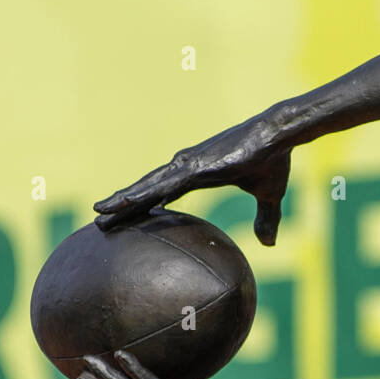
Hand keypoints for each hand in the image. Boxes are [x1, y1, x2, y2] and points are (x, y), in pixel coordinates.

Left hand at [93, 113, 291, 243]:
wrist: (280, 135)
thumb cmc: (273, 159)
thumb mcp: (269, 196)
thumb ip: (265, 218)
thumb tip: (268, 244)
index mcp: (197, 174)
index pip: (161, 192)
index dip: (142, 204)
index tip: (123, 217)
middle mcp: (186, 168)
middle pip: (147, 190)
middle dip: (122, 205)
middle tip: (99, 220)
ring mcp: (188, 166)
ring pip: (148, 187)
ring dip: (123, 200)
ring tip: (99, 213)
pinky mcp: (194, 167)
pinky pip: (162, 185)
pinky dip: (143, 194)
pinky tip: (124, 203)